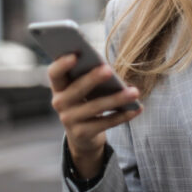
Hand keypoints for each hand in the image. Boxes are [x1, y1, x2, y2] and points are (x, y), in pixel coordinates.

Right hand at [48, 54, 142, 178]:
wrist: (82, 136)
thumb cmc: (86, 102)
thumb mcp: (83, 90)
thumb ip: (89, 77)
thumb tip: (109, 70)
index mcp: (59, 87)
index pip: (54, 73)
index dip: (62, 64)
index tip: (75, 55)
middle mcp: (60, 103)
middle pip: (77, 89)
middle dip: (93, 79)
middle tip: (109, 70)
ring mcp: (69, 120)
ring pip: (96, 107)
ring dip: (117, 99)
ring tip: (134, 92)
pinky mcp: (82, 134)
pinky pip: (106, 123)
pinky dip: (123, 115)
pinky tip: (137, 108)